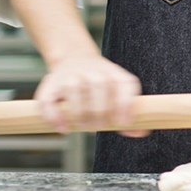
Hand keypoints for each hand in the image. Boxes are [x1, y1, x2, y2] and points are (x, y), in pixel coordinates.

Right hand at [33, 54, 147, 137]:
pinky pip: (49, 99)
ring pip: (74, 89)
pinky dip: (54, 116)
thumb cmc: (100, 86)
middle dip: (100, 111)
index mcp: (114, 73)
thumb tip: (141, 131)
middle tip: (98, 127)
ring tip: (83, 127)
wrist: (73, 59)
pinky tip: (63, 128)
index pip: (123, 83)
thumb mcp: (118, 93)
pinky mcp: (50, 83)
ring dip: (79, 112)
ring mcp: (70, 75)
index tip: (122, 122)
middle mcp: (92, 71)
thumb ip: (130, 114)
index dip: (124, 103)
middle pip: (99, 86)